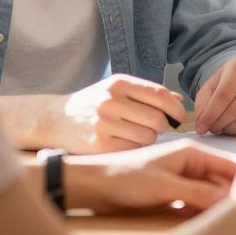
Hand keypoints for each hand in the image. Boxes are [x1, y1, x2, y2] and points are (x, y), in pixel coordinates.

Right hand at [56, 74, 186, 152]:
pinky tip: (123, 142)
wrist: (55, 119)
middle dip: (162, 126)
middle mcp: (112, 101)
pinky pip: (133, 150)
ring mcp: (104, 124)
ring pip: (147, 138)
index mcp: (120, 83)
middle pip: (157, 120)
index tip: (179, 117)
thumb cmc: (93, 103)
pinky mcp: (99, 145)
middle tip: (153, 127)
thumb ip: (148, 93)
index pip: (161, 95)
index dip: (176, 109)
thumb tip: (180, 101)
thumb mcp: (117, 89)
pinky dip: (133, 149)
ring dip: (147, 139)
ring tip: (133, 134)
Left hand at [64, 139, 235, 212]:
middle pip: (223, 183)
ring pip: (211, 198)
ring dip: (220, 210)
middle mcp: (191, 167)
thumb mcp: (164, 187)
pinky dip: (205, 217)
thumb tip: (230, 201)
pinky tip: (213, 229)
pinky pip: (197, 208)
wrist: (92, 188)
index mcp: (192, 154)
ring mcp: (183, 184)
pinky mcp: (173, 199)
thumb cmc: (125, 179)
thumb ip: (198, 194)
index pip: (230, 166)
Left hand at [194, 57, 235, 134]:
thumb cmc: (226, 84)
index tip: (201, 127)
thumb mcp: (210, 88)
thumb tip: (202, 126)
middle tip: (212, 129)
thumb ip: (203, 105)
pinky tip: (234, 126)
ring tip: (222, 127)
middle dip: (220, 123)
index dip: (211, 114)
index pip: (224, 94)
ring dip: (230, 128)